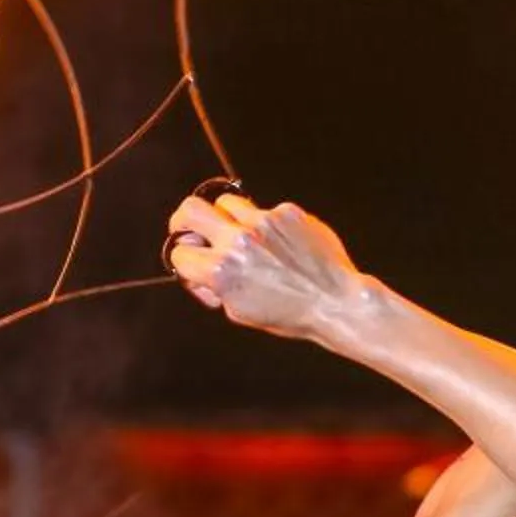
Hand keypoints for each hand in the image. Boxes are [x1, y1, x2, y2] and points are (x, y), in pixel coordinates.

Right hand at [164, 193, 367, 342]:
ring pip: (226, 202)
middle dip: (183, 220)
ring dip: (225, 217)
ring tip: (240, 235)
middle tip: (190, 229)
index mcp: (222, 270)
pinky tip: (280, 244)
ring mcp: (263, 222)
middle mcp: (239, 241)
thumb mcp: (240, 311)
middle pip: (190, 210)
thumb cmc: (290, 314)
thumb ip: (214, 286)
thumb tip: (199, 269)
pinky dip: (266, 226)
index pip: (180, 252)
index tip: (194, 263)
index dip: (185, 261)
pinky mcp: (286, 213)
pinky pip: (264, 210)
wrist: (335, 302)